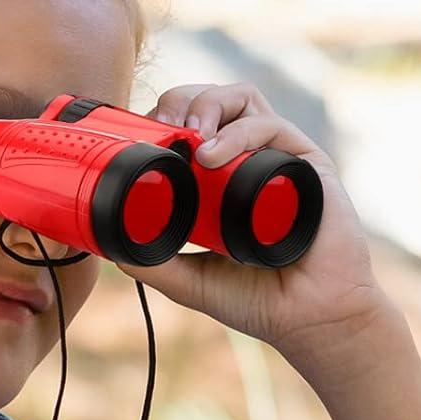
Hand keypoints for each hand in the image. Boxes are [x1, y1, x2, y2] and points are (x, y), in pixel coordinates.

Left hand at [108, 83, 393, 362]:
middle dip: (181, 100)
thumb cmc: (260, 300)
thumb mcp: (192, 281)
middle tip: (161, 129)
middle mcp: (251, 161)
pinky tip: (212, 154)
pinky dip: (237, 133)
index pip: (191, 125)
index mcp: (222, 180)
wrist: (309, 319)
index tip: (141, 135)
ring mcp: (280, 159)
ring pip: (242, 99)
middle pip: (213, 100)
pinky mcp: (309, 163)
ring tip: (189, 139)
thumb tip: (111, 246)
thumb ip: (155, 264)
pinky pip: (271, 127)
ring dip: (208, 105)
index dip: (164, 118)